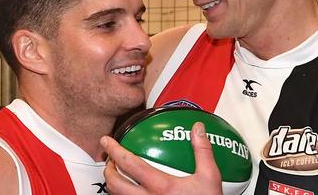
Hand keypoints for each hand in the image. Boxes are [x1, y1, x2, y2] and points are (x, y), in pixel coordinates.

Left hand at [102, 122, 221, 194]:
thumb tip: (197, 130)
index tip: (107, 141)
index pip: (129, 164)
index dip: (115, 150)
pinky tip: (130, 192)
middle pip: (115, 184)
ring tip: (116, 175)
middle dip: (108, 169)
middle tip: (110, 160)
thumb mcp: (209, 178)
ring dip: (113, 184)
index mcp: (161, 186)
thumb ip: (202, 151)